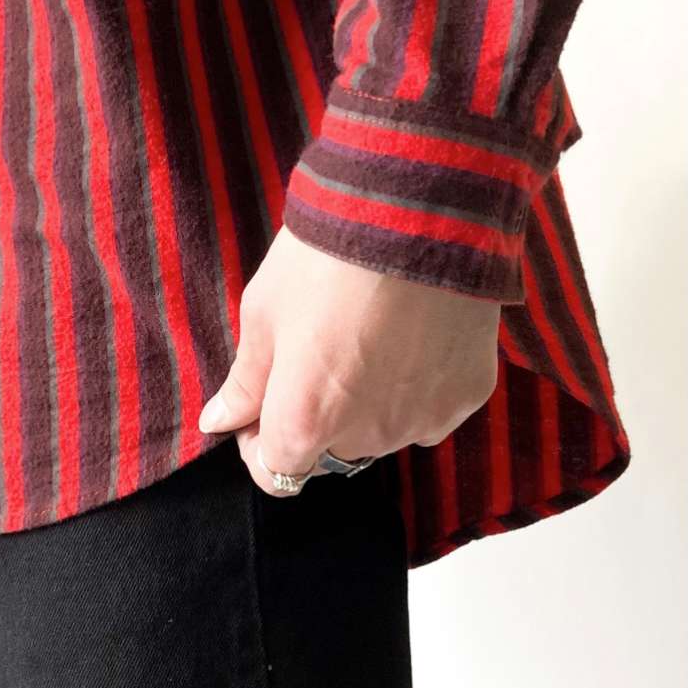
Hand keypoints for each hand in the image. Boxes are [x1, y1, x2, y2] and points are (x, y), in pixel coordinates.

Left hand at [199, 226, 500, 495]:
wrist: (417, 213)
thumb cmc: (325, 259)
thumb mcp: (265, 313)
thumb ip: (246, 381)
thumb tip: (220, 421)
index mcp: (305, 421)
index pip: (277, 474)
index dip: (259, 444)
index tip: (259, 406)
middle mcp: (366, 437)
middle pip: (330, 452)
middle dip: (316, 418)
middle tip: (316, 354)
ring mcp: (422, 420)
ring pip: (383, 431)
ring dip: (368, 405)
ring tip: (367, 336)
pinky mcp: (468, 395)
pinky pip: (431, 409)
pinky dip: (417, 387)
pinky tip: (412, 336)